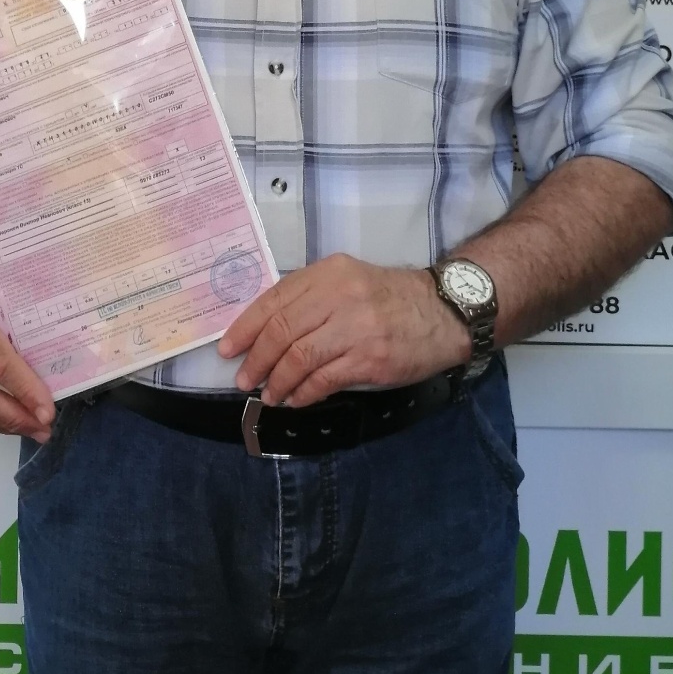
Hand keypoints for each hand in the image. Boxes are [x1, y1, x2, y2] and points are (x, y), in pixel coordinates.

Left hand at [217, 253, 467, 408]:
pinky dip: (305, 392)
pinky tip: (297, 399)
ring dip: (278, 381)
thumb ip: (311, 299)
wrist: (444, 312)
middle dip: (256, 359)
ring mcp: (356, 328)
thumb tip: (265, 332)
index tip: (228, 349)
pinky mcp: (371, 359)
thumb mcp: (348, 281)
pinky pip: (325, 379)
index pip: (274, 300)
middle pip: (282, 331)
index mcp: (328, 274)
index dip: (245, 327)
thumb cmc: (389, 298)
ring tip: (270, 394)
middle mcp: (340, 296)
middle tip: (244, 379)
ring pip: (299, 358)